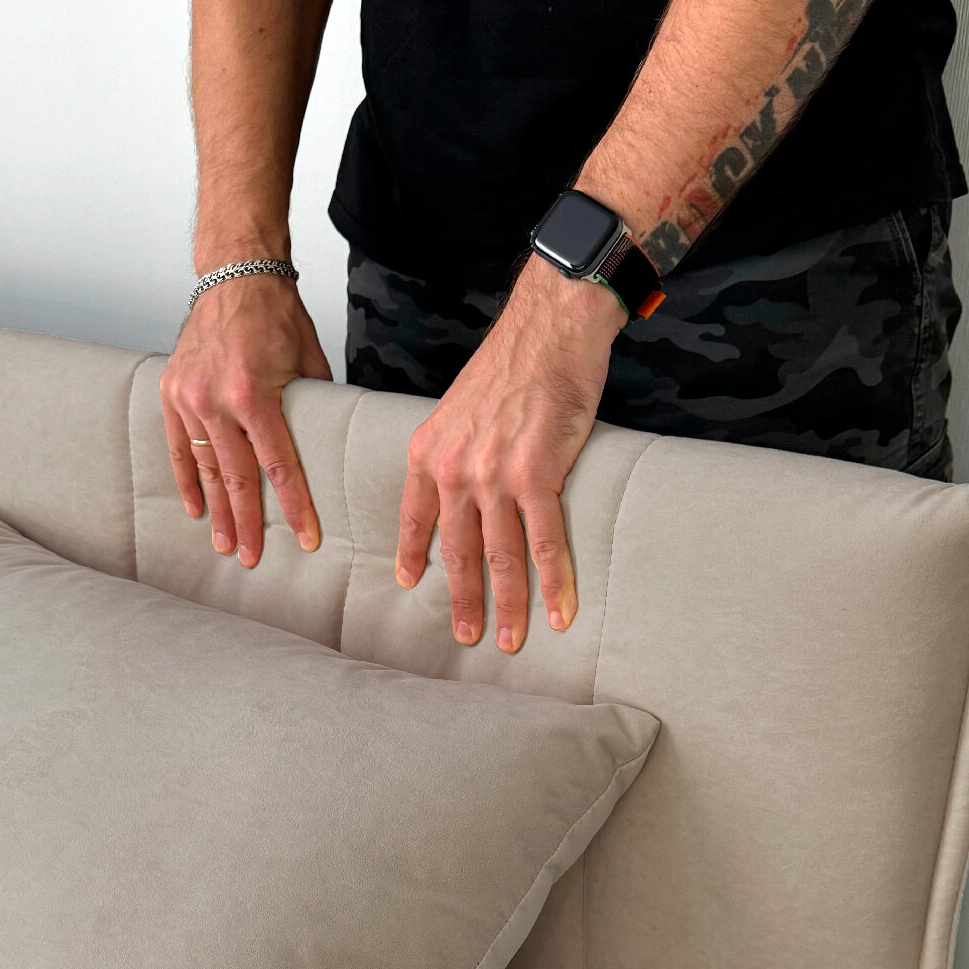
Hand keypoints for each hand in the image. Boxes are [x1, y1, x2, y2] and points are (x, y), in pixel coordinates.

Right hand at [161, 274, 333, 567]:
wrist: (234, 275)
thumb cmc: (277, 316)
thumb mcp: (308, 361)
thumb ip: (316, 407)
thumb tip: (333, 446)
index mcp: (254, 393)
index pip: (278, 465)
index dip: (295, 506)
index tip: (306, 538)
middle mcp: (216, 400)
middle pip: (237, 477)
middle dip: (248, 523)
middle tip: (252, 559)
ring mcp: (189, 398)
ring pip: (205, 469)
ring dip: (218, 511)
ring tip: (226, 545)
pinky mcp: (171, 392)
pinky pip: (177, 448)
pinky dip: (187, 481)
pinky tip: (197, 509)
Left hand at [396, 259, 623, 651]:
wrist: (549, 328)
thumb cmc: (513, 362)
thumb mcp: (461, 406)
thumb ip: (457, 447)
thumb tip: (466, 478)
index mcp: (430, 452)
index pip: (415, 516)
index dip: (412, 553)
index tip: (408, 583)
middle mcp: (455, 470)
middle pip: (459, 551)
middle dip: (463, 600)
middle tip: (466, 637)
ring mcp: (494, 477)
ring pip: (500, 557)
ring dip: (508, 605)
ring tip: (512, 640)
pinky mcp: (537, 476)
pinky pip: (545, 543)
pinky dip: (554, 583)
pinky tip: (559, 612)